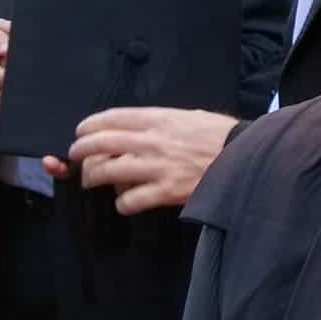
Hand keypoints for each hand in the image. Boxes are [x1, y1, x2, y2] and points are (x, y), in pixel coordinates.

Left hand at [44, 107, 237, 214]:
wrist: (244, 156)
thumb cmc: (220, 135)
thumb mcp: (189, 116)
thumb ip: (162, 121)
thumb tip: (139, 127)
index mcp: (158, 118)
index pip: (110, 118)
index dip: (89, 126)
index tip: (81, 131)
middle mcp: (151, 141)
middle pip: (100, 144)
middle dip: (81, 151)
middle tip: (76, 157)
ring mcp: (156, 167)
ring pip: (107, 171)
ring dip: (93, 177)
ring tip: (92, 180)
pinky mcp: (165, 191)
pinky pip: (129, 200)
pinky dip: (122, 203)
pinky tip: (125, 202)